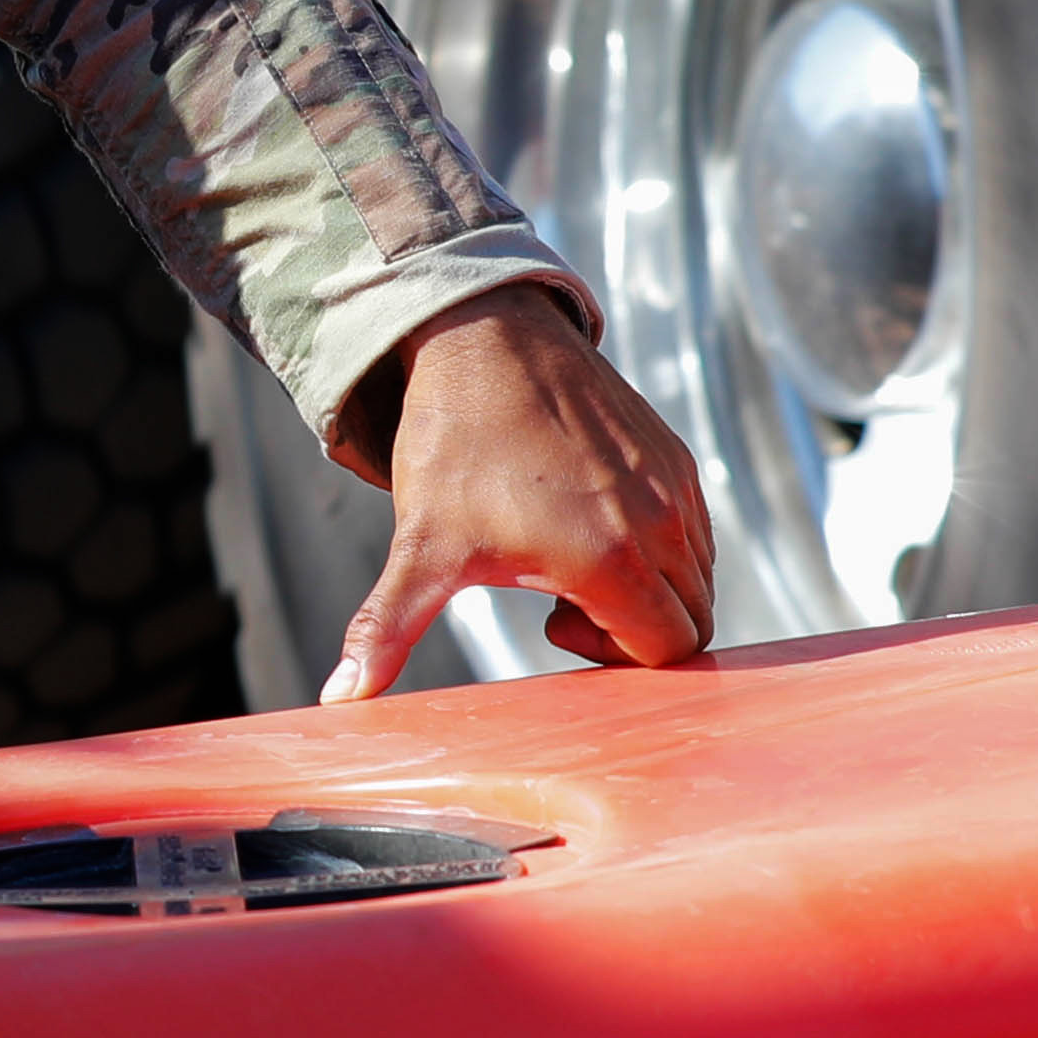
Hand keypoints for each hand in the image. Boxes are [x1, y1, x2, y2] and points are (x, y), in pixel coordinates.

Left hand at [324, 291, 718, 703]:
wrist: (483, 339)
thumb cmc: (454, 446)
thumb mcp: (422, 547)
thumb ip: (388, 629)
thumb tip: (340, 697)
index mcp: (610, 559)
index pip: (665, 653)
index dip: (612, 658)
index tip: (551, 623)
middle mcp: (660, 523)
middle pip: (691, 624)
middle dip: (637, 634)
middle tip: (564, 602)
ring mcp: (674, 485)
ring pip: (698, 578)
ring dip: (652, 591)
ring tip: (576, 561)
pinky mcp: (676, 455)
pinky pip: (697, 530)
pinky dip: (664, 549)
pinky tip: (594, 523)